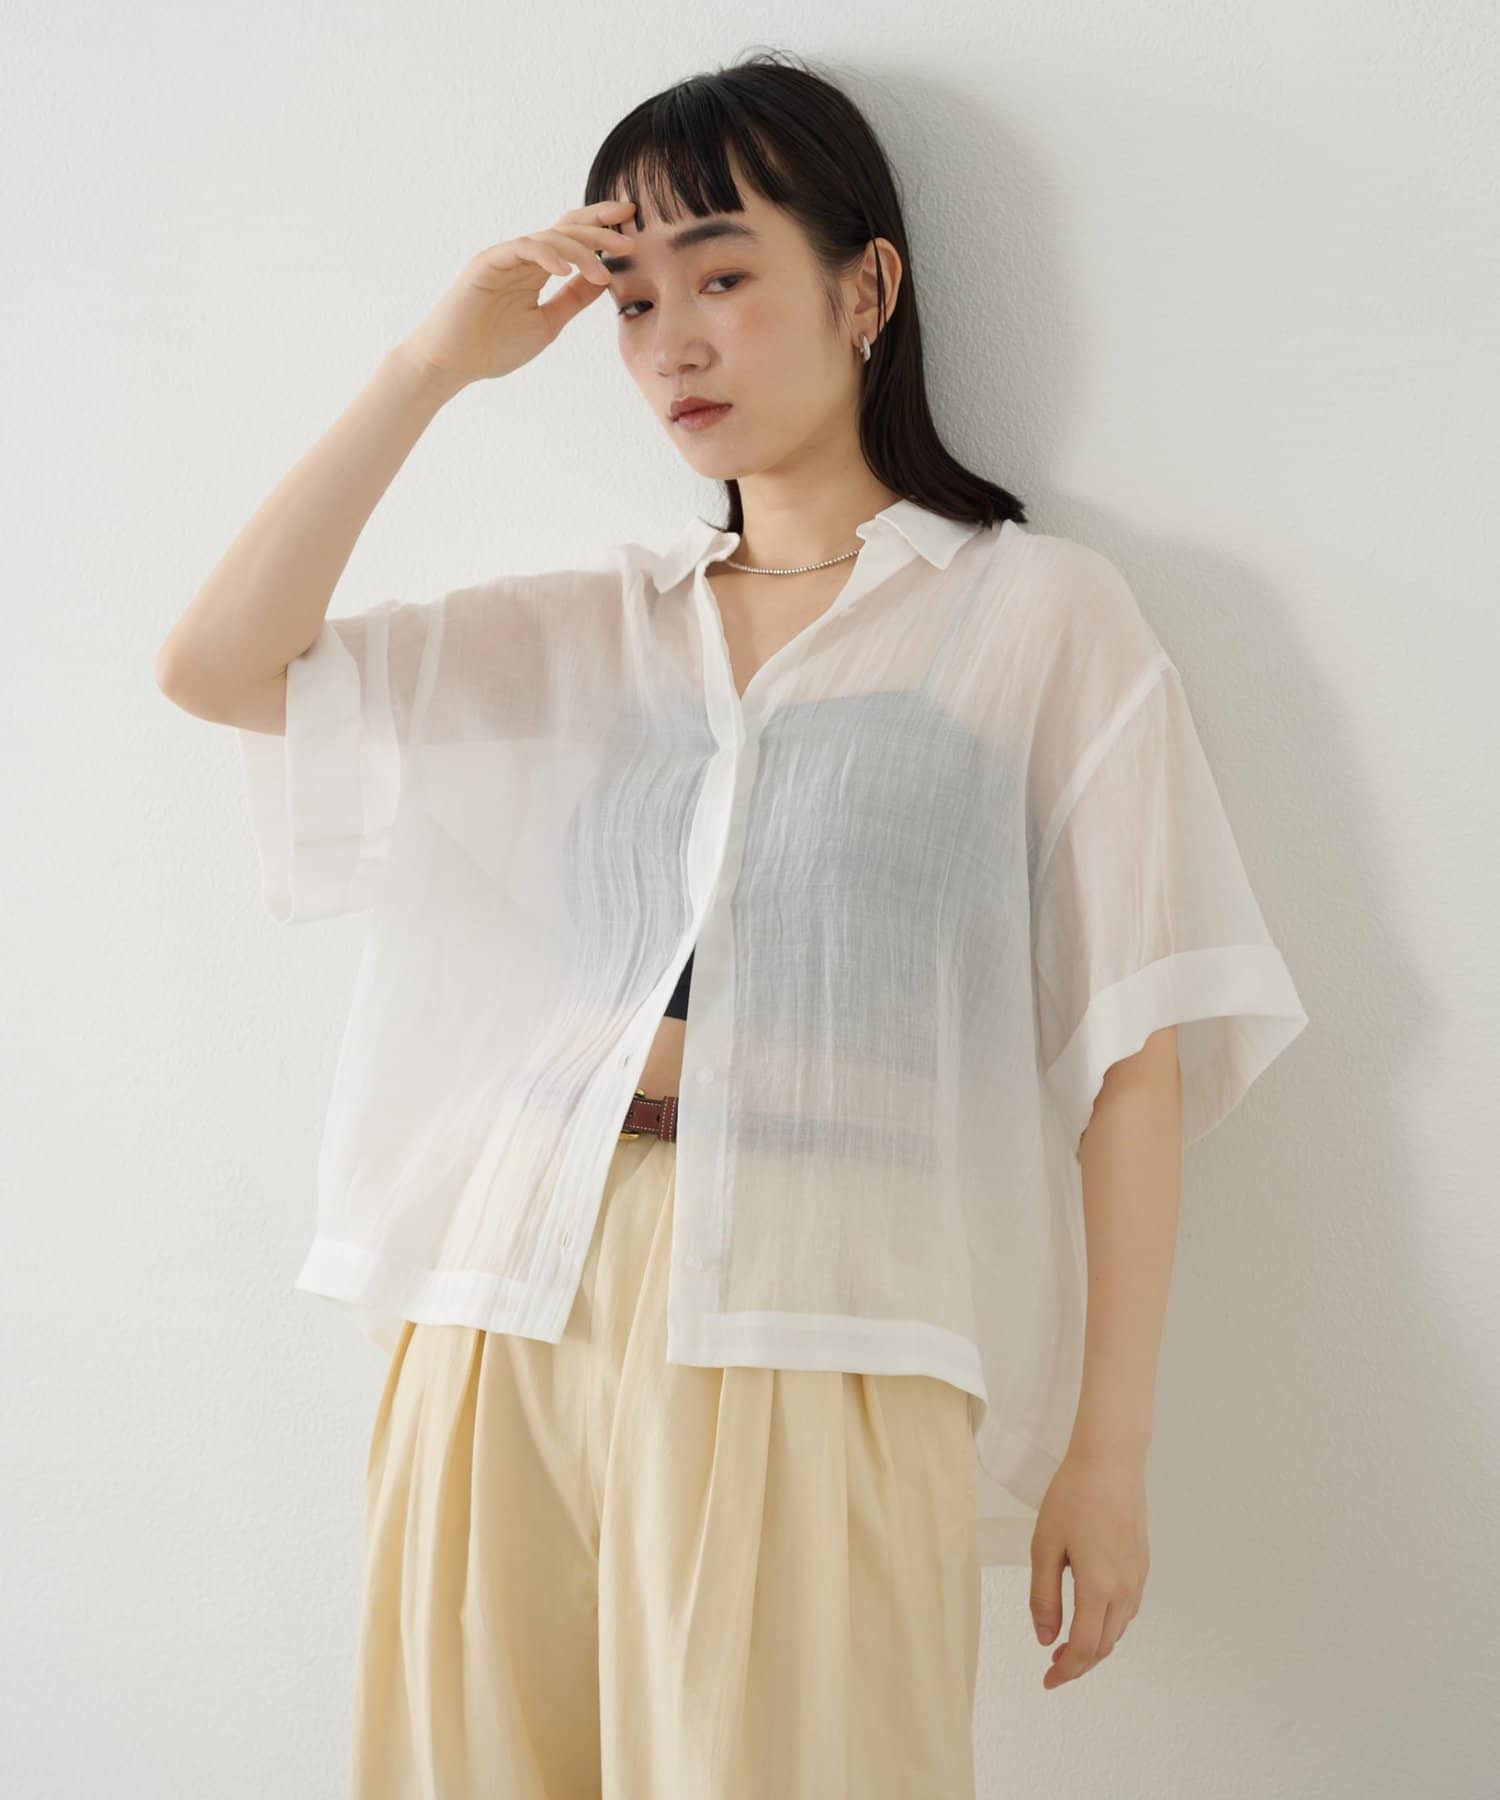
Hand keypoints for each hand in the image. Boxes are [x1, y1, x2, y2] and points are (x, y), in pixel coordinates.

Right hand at [396, 198, 636, 388]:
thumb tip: (603, 279)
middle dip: (599, 230)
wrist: (452, 363)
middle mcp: (523, 257)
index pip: (573, 239)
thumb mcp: (548, 323)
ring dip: (580, 250)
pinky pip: (522, 249)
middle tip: (629, 237)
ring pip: (549, 238)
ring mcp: (505, 256)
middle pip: (566, 228)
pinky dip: (546, 256)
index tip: (632, 229)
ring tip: (603, 269)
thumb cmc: (493, 347)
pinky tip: (566, 271)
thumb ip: (573, 300)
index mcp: (537, 269)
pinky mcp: (488, 262)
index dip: (601, 229)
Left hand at [1029, 1447, 1149, 1688]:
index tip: (1046, 1682)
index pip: (1084, 1648)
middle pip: (1104, 1645)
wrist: (1111, 1461)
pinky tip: (1089, 1614)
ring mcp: (1138, 1577)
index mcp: (1099, 1587)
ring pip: (1118, 1629)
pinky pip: (1126, 1609)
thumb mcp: (1044, 1546)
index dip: (1065, 1671)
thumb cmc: (1072, 1496)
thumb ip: (1043, 1596)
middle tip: (1052, 1668)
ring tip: (1065, 1644)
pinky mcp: (1142, 1564)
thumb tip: (1045, 1638)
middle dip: (1079, 1663)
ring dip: (1094, 1644)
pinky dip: (1107, 1624)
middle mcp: (1125, 1589)